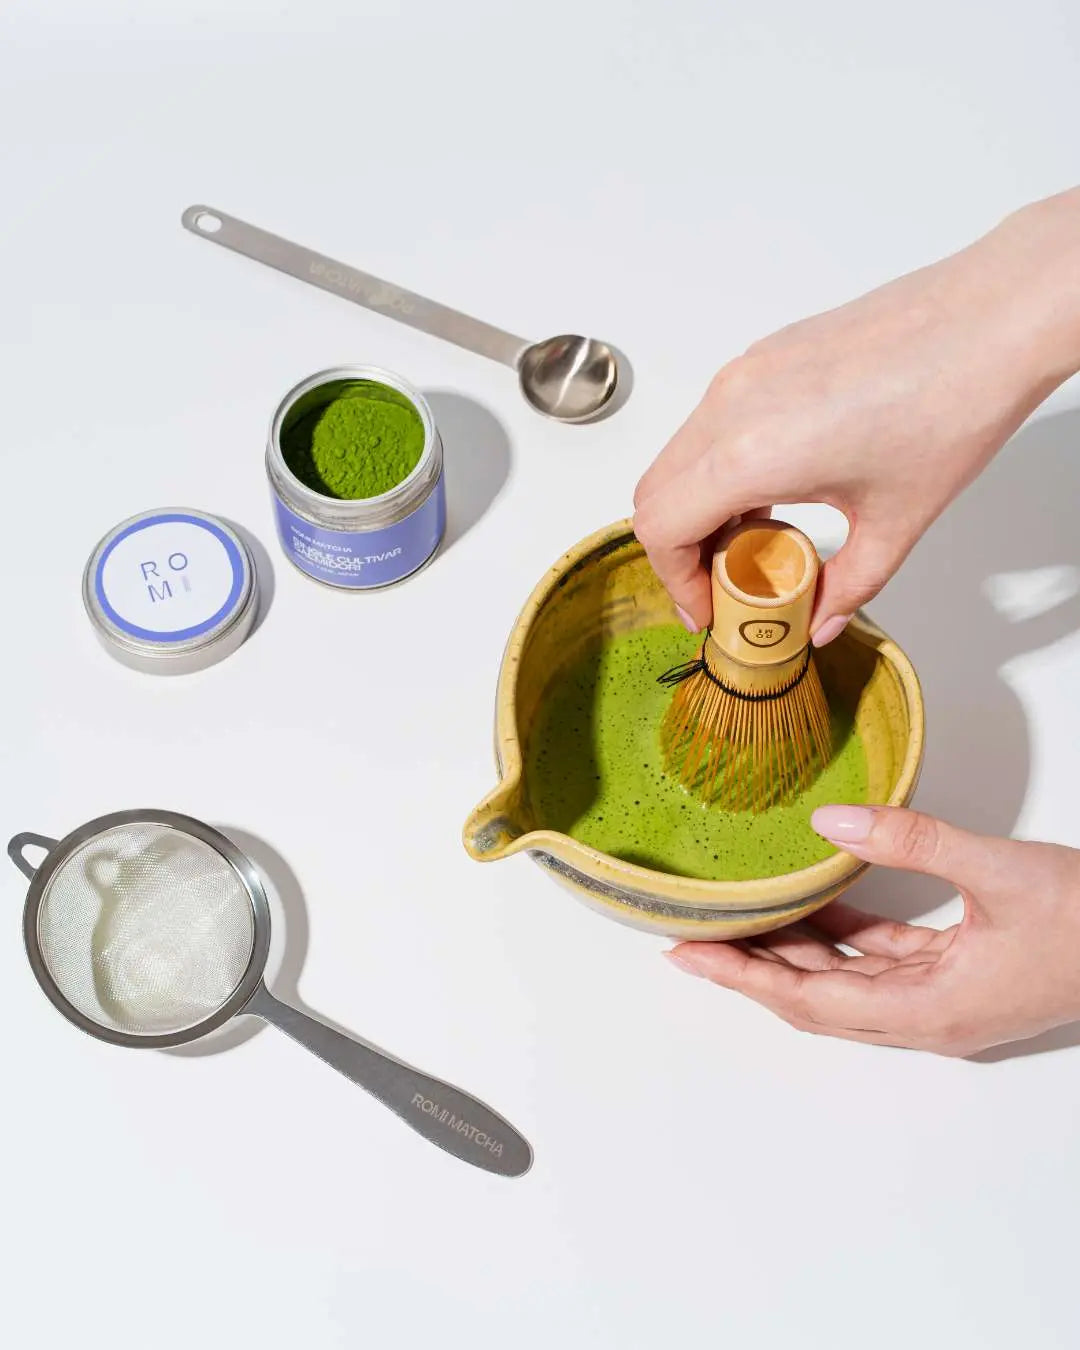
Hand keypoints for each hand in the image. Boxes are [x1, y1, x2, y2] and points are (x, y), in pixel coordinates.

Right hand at [634, 189, 1079, 641]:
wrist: (991, 318)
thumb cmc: (953, 403)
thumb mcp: (897, 522)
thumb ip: (846, 585)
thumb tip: (819, 622)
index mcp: (752, 454)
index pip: (662, 529)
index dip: (675, 581)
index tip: (709, 608)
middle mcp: (730, 407)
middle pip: (654, 496)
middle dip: (680, 551)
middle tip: (725, 585)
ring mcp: (742, 374)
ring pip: (679, 459)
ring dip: (700, 509)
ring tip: (756, 542)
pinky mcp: (762, 357)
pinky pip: (709, 425)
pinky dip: (719, 470)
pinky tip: (775, 493)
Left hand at [664, 805, 1079, 1055]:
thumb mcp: (1000, 870)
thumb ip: (912, 841)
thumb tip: (830, 822)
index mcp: (930, 1010)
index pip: (812, 1000)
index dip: (746, 978)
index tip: (690, 957)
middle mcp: (927, 1017)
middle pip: (816, 997)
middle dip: (755, 966)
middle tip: (696, 934)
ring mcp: (943, 1000)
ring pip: (846, 978)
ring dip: (796, 949)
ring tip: (741, 915)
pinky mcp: (958, 976)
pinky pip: (882, 958)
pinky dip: (845, 931)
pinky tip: (817, 898)